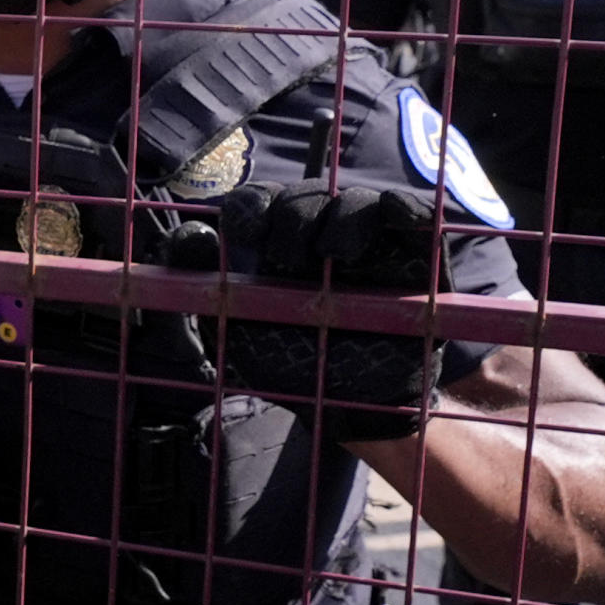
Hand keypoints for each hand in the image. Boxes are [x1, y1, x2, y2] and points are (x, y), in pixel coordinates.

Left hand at [165, 182, 447, 441]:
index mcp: (273, 243)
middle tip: (288, 262)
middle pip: (304, 195)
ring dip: (341, 217)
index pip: (258, 202)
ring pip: (355, 200)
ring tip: (336, 252)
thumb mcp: (231, 330)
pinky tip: (396, 214)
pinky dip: (405, 208)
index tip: (247, 233)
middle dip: (292, 219)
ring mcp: (369, 242)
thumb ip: (202, 285)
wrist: (348, 409)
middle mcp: (320, 233)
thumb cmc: (286, 367)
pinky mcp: (415, 257)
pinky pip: (415, 215)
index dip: (251, 208)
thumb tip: (189, 233)